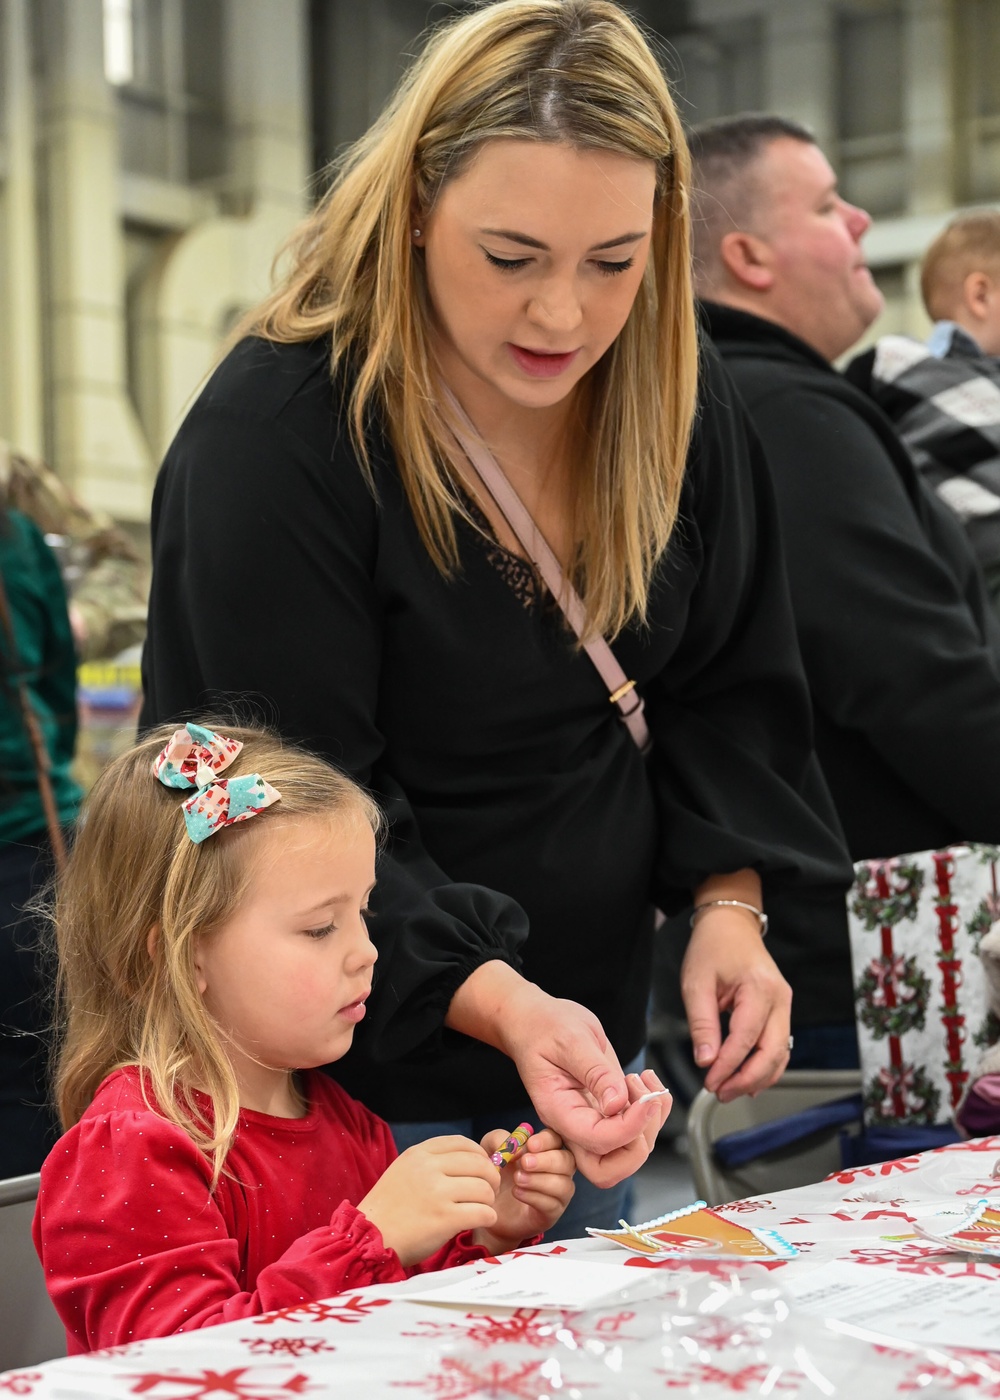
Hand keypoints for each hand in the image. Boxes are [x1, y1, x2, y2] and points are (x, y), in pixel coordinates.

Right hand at [358, 1135, 499, 1266]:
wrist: (370, 1237)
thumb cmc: (389, 1208)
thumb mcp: (404, 1171)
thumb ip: (432, 1163)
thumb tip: (471, 1162)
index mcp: (419, 1154)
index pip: (462, 1143)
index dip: (480, 1154)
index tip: (482, 1168)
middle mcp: (428, 1168)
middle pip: (479, 1164)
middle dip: (491, 1178)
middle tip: (488, 1192)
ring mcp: (437, 1193)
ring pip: (484, 1188)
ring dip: (489, 1200)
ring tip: (482, 1208)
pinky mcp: (445, 1218)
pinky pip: (482, 1212)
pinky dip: (488, 1217)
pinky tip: (482, 1220)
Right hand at [446, 962, 663, 1187]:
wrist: (535, 1022)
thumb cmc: (545, 1028)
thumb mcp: (571, 1040)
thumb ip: (594, 1072)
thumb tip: (618, 1105)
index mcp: (558, 1112)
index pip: (597, 1142)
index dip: (628, 1128)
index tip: (646, 1099)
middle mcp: (574, 1125)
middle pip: (608, 1169)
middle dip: (638, 1142)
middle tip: (644, 1098)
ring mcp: (590, 1122)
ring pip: (626, 1153)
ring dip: (650, 1123)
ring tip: (643, 1080)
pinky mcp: (605, 1113)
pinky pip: (635, 1132)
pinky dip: (653, 1112)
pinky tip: (647, 1081)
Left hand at [473, 1127, 575, 1252]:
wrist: (489, 1207)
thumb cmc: (496, 1174)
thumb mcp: (491, 1150)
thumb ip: (498, 1140)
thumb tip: (514, 1146)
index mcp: (546, 1149)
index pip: (557, 1139)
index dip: (547, 1141)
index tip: (530, 1145)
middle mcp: (558, 1169)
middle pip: (567, 1161)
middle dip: (546, 1161)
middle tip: (525, 1163)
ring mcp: (558, 1193)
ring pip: (563, 1184)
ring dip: (540, 1180)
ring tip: (518, 1179)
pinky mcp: (552, 1213)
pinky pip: (552, 1204)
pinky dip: (535, 1197)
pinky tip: (517, 1192)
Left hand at [680, 906, 791, 1102]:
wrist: (731, 925)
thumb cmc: (712, 948)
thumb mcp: (696, 982)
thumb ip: (702, 1023)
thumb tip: (706, 1061)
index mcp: (759, 988)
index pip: (746, 1038)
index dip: (729, 1066)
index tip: (709, 1082)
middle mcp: (780, 999)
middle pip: (772, 1052)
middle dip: (747, 1079)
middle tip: (721, 1093)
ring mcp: (785, 1005)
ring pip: (780, 1054)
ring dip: (757, 1077)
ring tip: (730, 1091)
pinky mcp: (782, 1011)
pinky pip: (779, 1046)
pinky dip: (766, 1066)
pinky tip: (748, 1080)